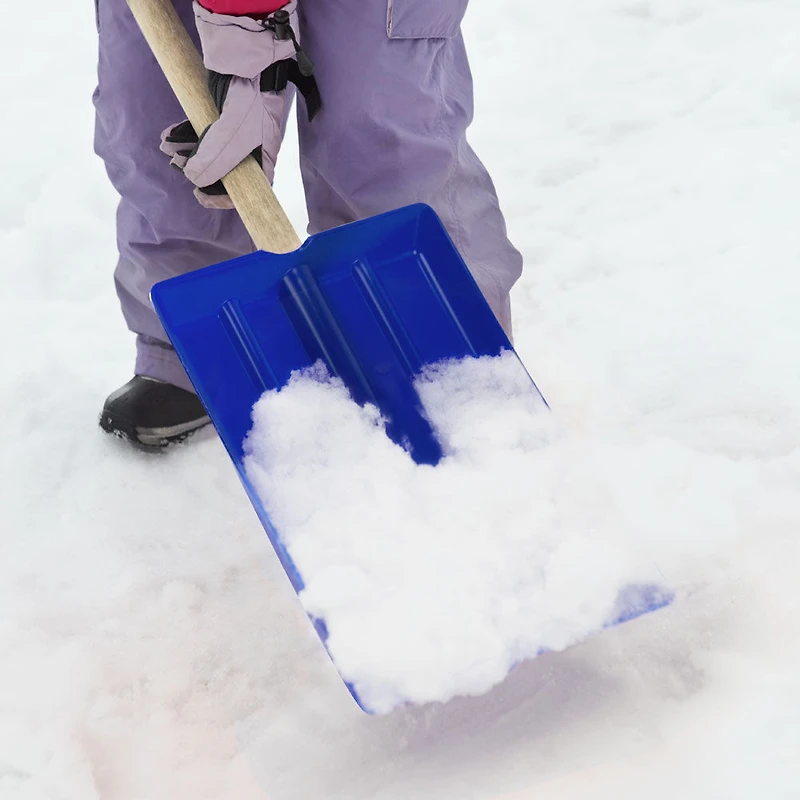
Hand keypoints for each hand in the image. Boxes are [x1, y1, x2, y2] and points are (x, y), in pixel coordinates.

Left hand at [160, 0, 319, 209]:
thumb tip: (194, 177)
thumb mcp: (234, 131)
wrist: (246, 49)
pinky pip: (198, 130)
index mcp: (261, 154)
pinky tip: (168, 136)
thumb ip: (215, 158)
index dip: (225, 197)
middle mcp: (249, 144)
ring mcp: (233, 127)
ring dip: (185, 153)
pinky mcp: (218, 110)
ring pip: (207, 150)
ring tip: (167, 150)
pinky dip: (182, 135)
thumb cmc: (251, 94)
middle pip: (223, 169)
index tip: (201, 196)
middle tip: (178, 168)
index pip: (248, 187)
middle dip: (198, 172)